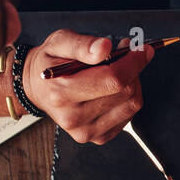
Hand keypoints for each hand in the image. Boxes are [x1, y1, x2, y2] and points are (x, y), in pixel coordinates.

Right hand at [22, 31, 153, 143]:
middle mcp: (73, 117)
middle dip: (133, 68)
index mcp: (61, 92)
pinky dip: (127, 98)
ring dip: (133, 83)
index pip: (112, 80)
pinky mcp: (98, 137)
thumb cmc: (49, 63)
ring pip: (131, 105)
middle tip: (126, 53)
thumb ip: (82, 44)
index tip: (142, 48)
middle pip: (125, 92)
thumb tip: (104, 47)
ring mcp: (86, 131)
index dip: (133, 62)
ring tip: (118, 69)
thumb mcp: (59, 42)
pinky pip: (128, 116)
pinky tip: (113, 88)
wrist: (37, 88)